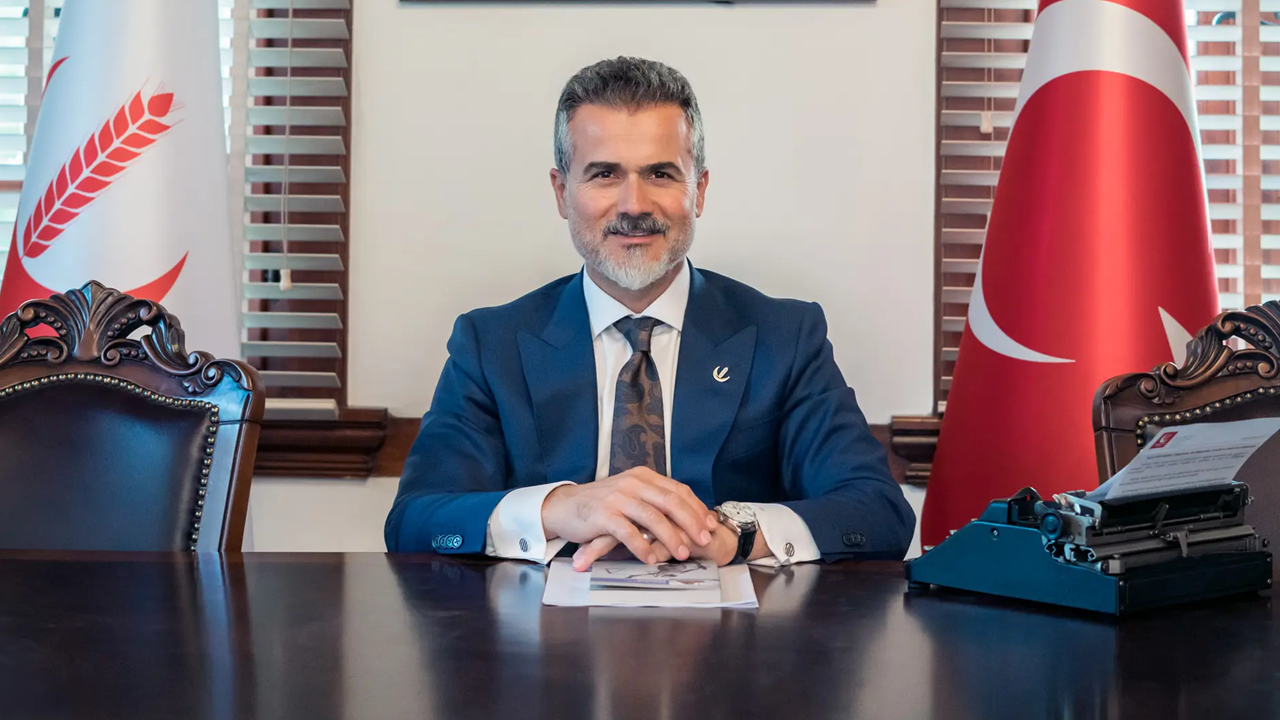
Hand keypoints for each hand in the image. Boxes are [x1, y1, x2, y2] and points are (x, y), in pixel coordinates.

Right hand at [541, 467, 719, 570]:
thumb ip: (652, 500)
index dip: (696, 507)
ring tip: (683, 554)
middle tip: (705, 540)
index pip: (677, 490)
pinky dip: (642, 547)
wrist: (564, 506)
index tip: (710, 524)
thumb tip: (684, 515)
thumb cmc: (601, 505)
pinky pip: (628, 532)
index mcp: (643, 476)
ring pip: (653, 517)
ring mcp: (618, 498)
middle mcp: (633, 483)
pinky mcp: (603, 514)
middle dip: (691, 522)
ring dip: (671, 537)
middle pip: (671, 501)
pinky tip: (651, 559)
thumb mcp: (629, 495)